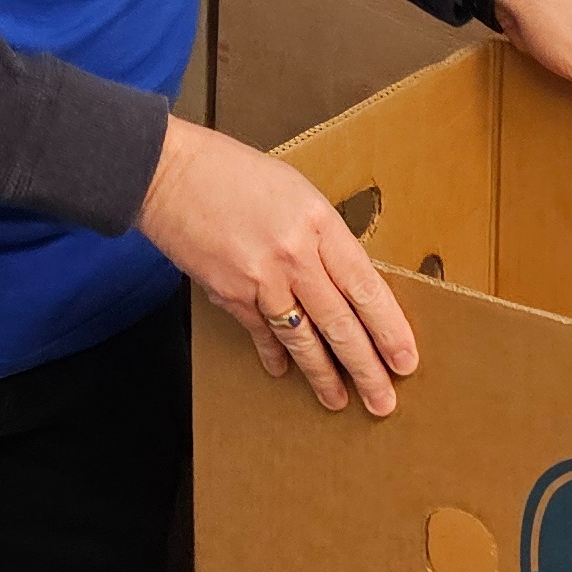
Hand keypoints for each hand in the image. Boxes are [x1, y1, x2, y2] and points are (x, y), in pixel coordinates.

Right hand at [136, 113, 420, 415]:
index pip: (367, 288)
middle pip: (340, 324)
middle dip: (366, 368)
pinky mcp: (228, 292)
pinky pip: (260, 332)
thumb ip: (321, 235)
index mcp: (319, 223)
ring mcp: (259, 278)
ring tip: (339, 400)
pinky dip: (273, 353)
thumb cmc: (230, 171)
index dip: (390, 330)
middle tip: (383, 400)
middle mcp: (294, 255)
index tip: (405, 360)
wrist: (166, 172)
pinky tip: (283, 370)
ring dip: (323, 374)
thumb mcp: (294, 191)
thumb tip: (343, 279)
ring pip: (302, 338)